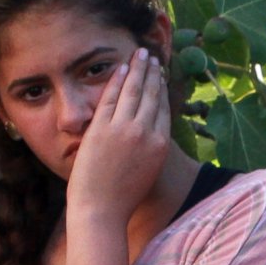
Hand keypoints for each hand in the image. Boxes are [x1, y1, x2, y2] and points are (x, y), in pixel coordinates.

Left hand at [63, 48, 171, 224]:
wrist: (101, 210)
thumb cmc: (121, 198)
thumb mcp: (147, 172)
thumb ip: (150, 150)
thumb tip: (149, 136)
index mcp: (160, 145)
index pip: (163, 109)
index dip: (162, 89)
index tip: (161, 76)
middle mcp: (146, 133)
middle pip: (152, 95)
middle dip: (153, 73)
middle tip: (153, 57)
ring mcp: (124, 128)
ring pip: (134, 90)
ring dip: (138, 69)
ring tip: (140, 54)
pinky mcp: (102, 128)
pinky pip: (111, 96)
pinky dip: (117, 79)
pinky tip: (120, 67)